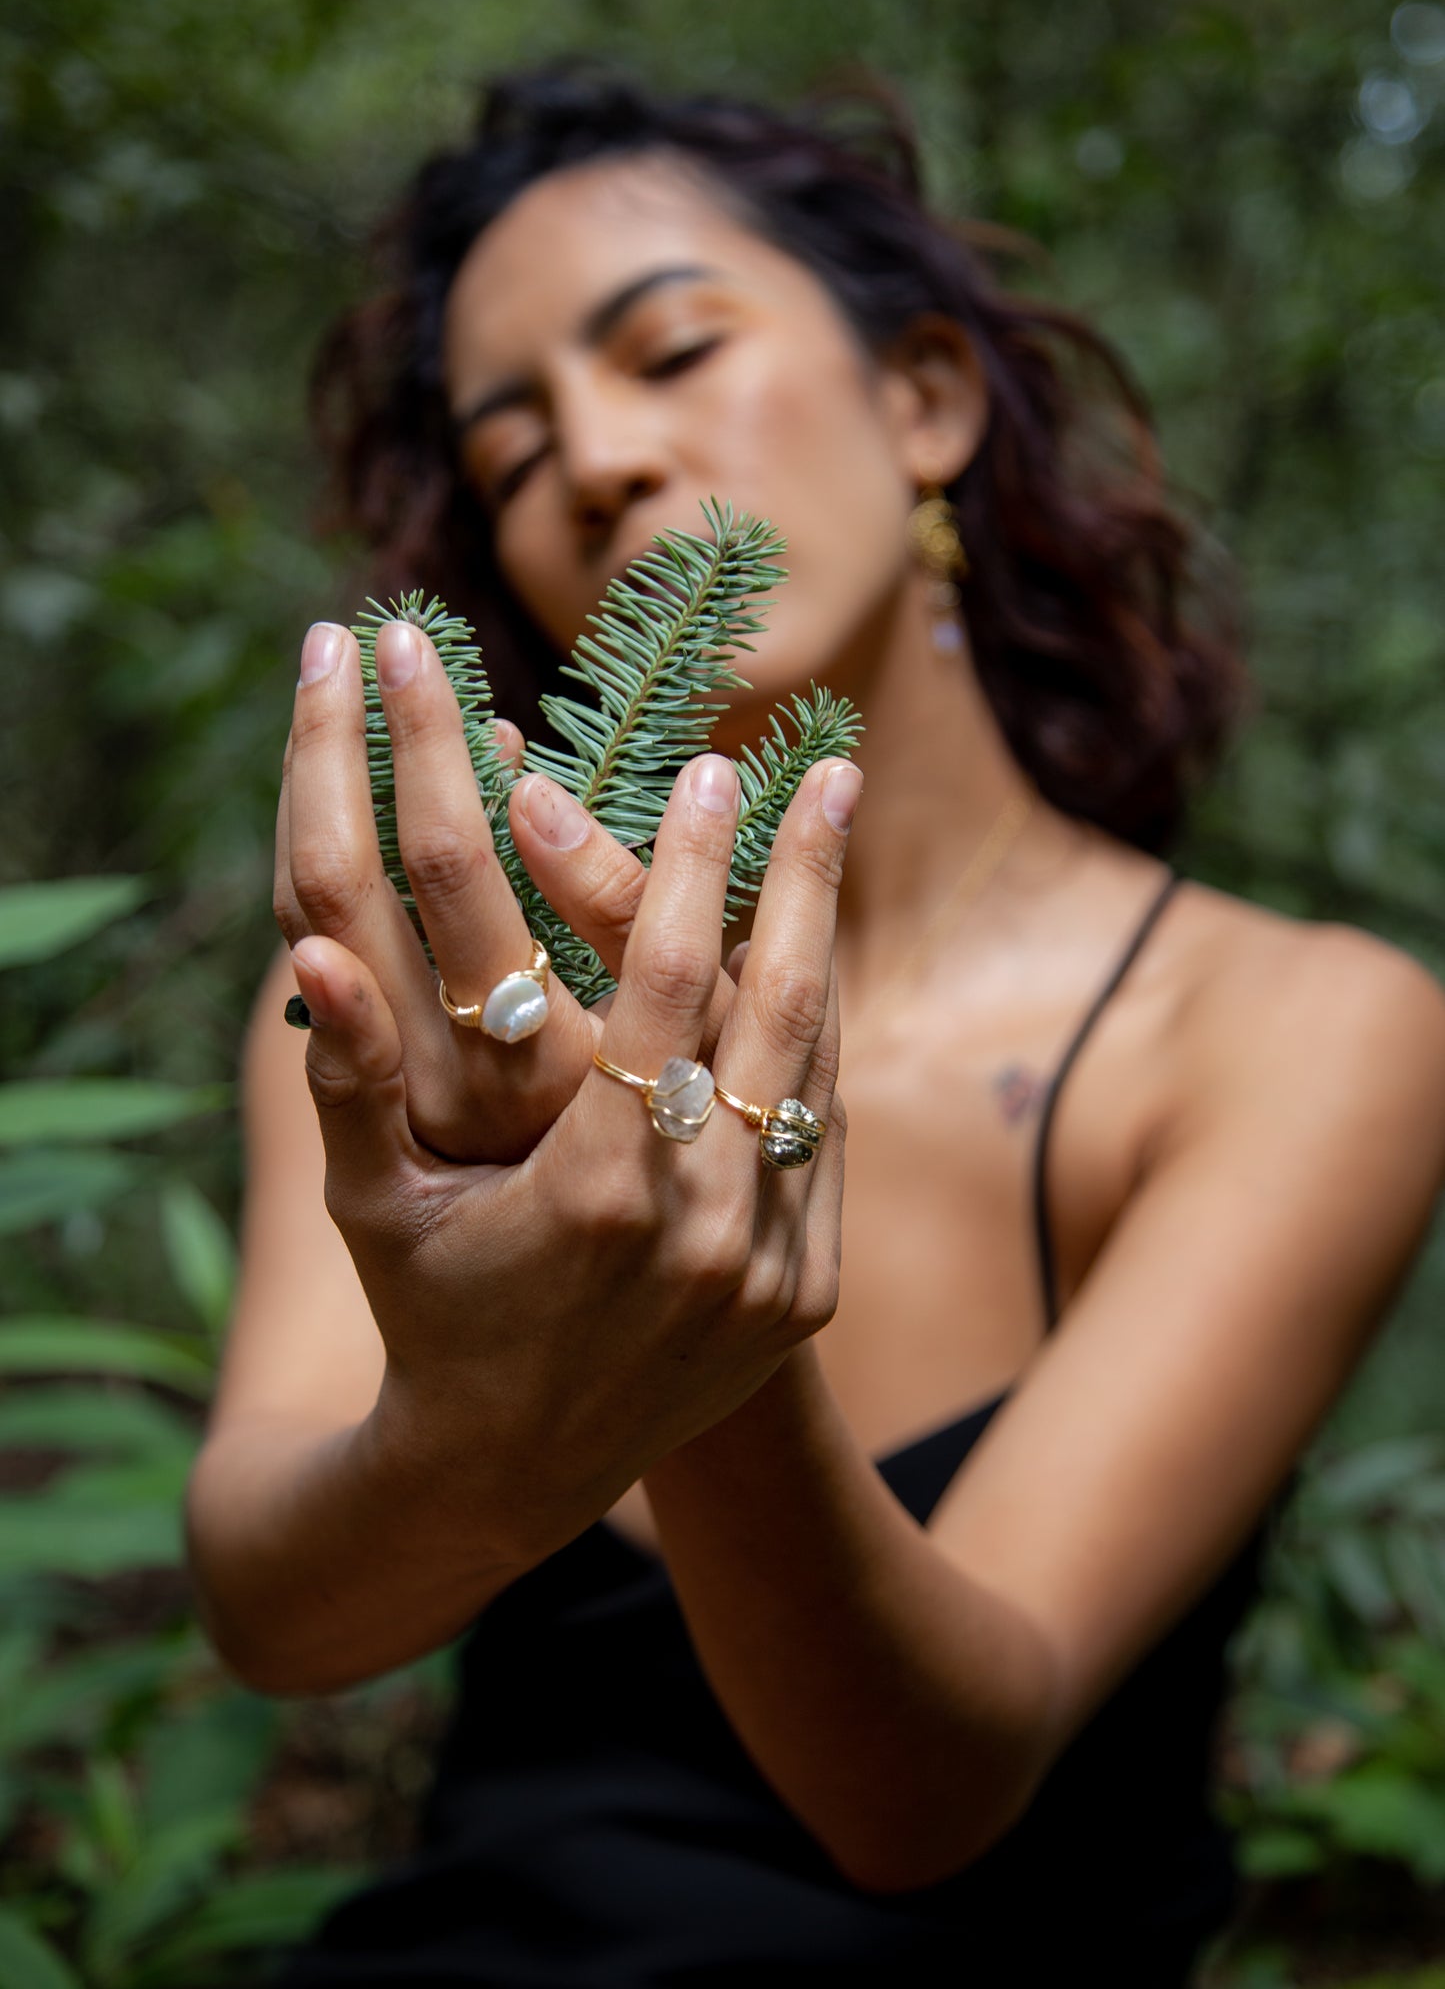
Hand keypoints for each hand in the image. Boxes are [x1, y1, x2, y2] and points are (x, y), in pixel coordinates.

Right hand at [284, 707, 859, 1560]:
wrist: (503, 1477)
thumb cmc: (426, 1313)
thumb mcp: (373, 1202)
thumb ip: (349, 1074)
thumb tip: (305, 945)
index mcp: (600, 1189)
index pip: (671, 989)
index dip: (696, 871)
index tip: (715, 769)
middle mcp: (706, 1227)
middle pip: (777, 1012)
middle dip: (807, 879)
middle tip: (833, 771)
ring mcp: (769, 1267)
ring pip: (817, 1069)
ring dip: (823, 950)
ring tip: (830, 843)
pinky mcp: (805, 1295)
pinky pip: (826, 1138)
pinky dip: (818, 1049)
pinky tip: (811, 971)